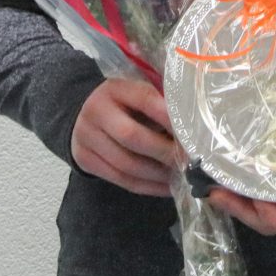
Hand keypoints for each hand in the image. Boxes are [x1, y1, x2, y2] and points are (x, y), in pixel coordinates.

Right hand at [71, 78, 180, 197]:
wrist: (81, 113)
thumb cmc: (123, 102)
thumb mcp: (136, 92)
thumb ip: (159, 101)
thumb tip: (194, 123)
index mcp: (115, 88)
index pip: (145, 99)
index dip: (168, 117)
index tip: (191, 132)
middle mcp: (96, 112)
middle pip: (132, 136)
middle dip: (164, 151)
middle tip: (189, 160)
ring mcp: (86, 138)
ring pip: (125, 163)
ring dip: (157, 174)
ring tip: (181, 177)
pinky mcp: (84, 160)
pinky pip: (119, 179)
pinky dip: (146, 186)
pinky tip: (166, 187)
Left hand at [207, 164, 275, 241]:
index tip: (265, 205)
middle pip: (268, 223)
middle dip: (246, 213)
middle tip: (225, 195)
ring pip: (253, 212)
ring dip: (233, 204)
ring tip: (215, 190)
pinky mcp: (264, 182)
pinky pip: (246, 196)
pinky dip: (231, 191)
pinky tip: (215, 178)